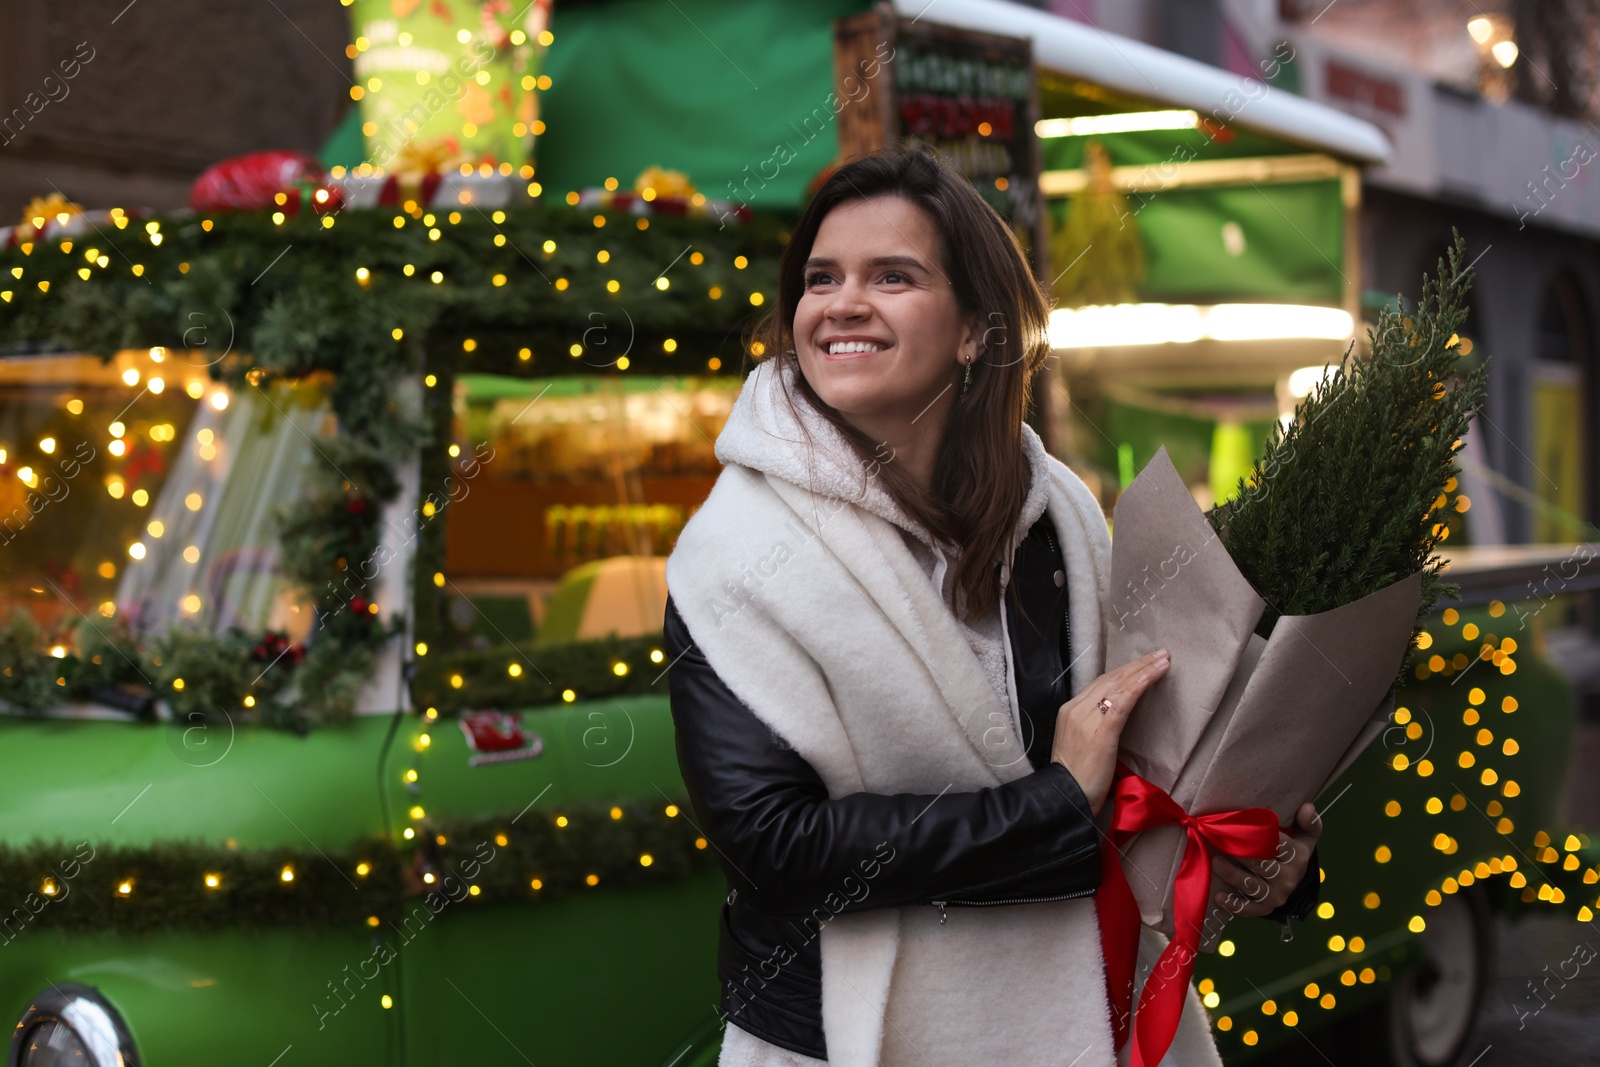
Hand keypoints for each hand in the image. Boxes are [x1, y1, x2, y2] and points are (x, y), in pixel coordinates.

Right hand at [1050, 649, 1169, 817]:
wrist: (1065, 797)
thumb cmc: (1076, 779)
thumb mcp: (1081, 745)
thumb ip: (1094, 727)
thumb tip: (1115, 717)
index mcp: (1069, 711)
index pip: (1100, 684)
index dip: (1124, 671)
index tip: (1143, 663)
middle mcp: (1076, 709)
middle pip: (1110, 679)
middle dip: (1137, 665)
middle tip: (1160, 654)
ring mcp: (1086, 719)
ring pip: (1118, 686)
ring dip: (1143, 671)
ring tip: (1163, 661)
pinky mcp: (1101, 732)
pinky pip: (1122, 702)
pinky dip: (1138, 686)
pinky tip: (1152, 676)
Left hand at [1211, 802, 1321, 917]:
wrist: (1294, 882)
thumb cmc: (1292, 853)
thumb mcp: (1304, 838)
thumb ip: (1309, 823)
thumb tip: (1307, 807)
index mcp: (1297, 857)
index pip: (1279, 845)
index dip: (1261, 835)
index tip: (1241, 825)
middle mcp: (1288, 878)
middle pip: (1261, 864)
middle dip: (1240, 853)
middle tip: (1219, 840)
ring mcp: (1276, 895)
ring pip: (1251, 885)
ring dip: (1232, 874)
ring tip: (1215, 862)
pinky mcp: (1264, 908)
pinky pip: (1248, 909)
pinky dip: (1233, 904)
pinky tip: (1218, 897)